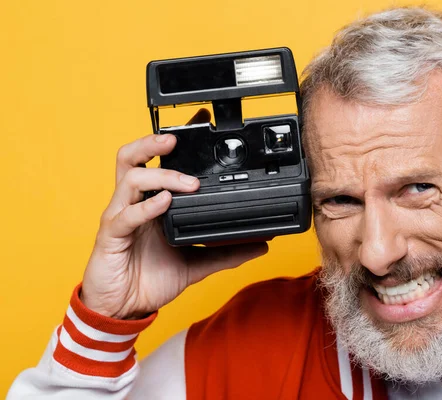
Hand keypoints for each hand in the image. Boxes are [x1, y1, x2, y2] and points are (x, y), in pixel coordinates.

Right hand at [81, 110, 267, 318]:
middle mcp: (134, 203)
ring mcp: (121, 216)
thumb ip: (225, 253)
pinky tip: (165, 203)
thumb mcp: (196, 264)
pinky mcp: (111, 236)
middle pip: (132, 156)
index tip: (200, 123)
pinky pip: (125, 215)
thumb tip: (260, 246)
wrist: (123, 308)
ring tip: (188, 182)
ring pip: (130, 178)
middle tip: (178, 139)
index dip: (174, 139)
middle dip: (153, 142)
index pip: (157, 161)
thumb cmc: (150, 279)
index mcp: (152, 203)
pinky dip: (147, 207)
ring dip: (162, 176)